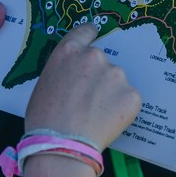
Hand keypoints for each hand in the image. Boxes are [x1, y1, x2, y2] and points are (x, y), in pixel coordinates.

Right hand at [25, 23, 140, 150]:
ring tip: (96, 115)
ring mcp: (116, 74)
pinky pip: (128, 99)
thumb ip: (64, 71)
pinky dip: (121, 109)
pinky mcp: (131, 94)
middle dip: (98, 76)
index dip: (91, 36)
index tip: (94, 39)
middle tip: (88, 100)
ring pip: (116, 81)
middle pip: (101, 61)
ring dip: (110, 93)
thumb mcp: (44, 84)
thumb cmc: (44, 119)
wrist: (61, 145)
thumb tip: (74, 76)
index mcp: (69, 51)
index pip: (86, 31)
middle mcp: (94, 56)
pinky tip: (107, 122)